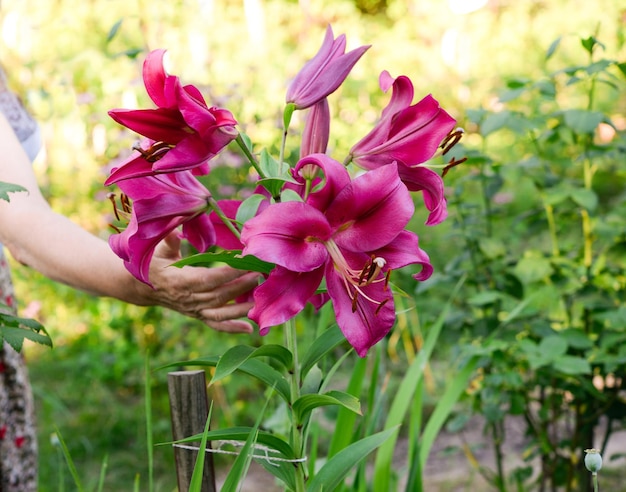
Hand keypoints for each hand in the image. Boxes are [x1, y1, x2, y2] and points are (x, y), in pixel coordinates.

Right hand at [134, 233, 259, 332]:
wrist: (144, 286)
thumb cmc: (154, 263)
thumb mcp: (158, 250)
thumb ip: (169, 241)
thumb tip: (175, 231)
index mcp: (180, 281)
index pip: (208, 278)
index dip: (227, 272)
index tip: (244, 261)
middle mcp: (189, 299)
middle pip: (219, 295)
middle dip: (242, 285)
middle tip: (261, 273)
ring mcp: (194, 309)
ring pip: (220, 313)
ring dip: (241, 308)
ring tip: (260, 301)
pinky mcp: (198, 315)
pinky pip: (215, 325)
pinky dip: (232, 328)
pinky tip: (249, 329)